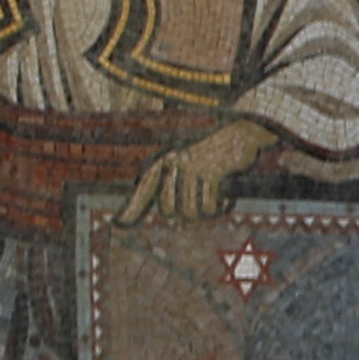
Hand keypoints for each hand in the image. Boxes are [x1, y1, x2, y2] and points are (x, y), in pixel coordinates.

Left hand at [125, 116, 276, 227]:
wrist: (241, 136)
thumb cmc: (215, 157)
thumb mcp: (191, 168)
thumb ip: (174, 187)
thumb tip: (165, 214)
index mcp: (165, 163)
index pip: (144, 190)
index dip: (131, 209)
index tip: (117, 223)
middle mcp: (173, 164)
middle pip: (169, 210)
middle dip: (187, 215)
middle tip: (204, 207)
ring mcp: (190, 167)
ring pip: (189, 212)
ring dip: (206, 213)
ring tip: (217, 202)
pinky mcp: (210, 172)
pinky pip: (209, 207)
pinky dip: (220, 209)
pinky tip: (228, 200)